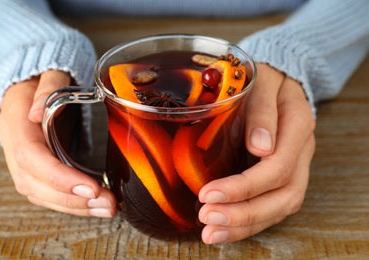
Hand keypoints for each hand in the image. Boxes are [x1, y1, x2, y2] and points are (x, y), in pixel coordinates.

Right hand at [0, 70, 116, 217]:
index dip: (58, 176)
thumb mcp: (48, 73)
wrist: (30, 88)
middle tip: (108, 204)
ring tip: (107, 208)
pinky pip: (48, 194)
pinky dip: (72, 203)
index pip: (31, 157)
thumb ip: (47, 86)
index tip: (92, 187)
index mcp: (17, 123)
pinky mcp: (34, 170)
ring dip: (76, 207)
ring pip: (41, 195)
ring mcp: (22, 162)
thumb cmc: (43, 80)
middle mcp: (15, 147)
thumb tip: (37, 111)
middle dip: (73, 199)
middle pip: (36, 184)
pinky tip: (95, 206)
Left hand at [198, 63, 315, 243]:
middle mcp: (300, 152)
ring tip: (211, 233)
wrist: (273, 82)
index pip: (278, 168)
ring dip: (244, 225)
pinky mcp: (280, 176)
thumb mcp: (260, 82)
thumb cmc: (262, 79)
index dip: (244, 186)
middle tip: (207, 219)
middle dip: (244, 213)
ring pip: (279, 208)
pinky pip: (270, 206)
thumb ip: (262, 111)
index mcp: (297, 126)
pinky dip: (246, 222)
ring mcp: (293, 166)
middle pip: (283, 196)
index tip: (208, 194)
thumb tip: (261, 147)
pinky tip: (222, 228)